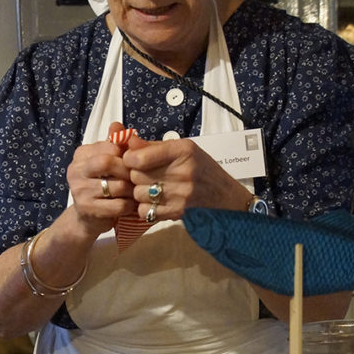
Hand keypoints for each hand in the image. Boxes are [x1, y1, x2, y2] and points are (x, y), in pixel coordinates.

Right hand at [65, 119, 135, 231]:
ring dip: (132, 190)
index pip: (109, 147)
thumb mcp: (107, 162)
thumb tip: (117, 125)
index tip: (134, 163)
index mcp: (81, 155)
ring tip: (135, 192)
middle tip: (138, 177)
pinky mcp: (87, 209)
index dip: (127, 154)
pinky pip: (119, 205)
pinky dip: (129, 206)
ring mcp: (79, 190)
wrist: (87, 218)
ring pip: (117, 186)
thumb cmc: (101, 186)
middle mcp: (76, 170)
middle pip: (108, 162)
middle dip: (128, 171)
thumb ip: (114, 144)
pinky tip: (130, 205)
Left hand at [121, 135, 247, 220]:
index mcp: (183, 151)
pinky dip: (146, 208)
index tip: (134, 160)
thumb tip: (127, 141)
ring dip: (140, 192)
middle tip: (145, 175)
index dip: (130, 159)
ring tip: (152, 189)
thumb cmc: (203, 171)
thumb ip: (153, 146)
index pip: (138, 157)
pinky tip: (156, 202)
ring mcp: (180, 194)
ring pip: (138, 194)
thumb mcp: (184, 150)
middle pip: (136, 175)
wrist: (226, 198)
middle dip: (135, 175)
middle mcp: (182, 172)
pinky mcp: (178, 212)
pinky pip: (145, 211)